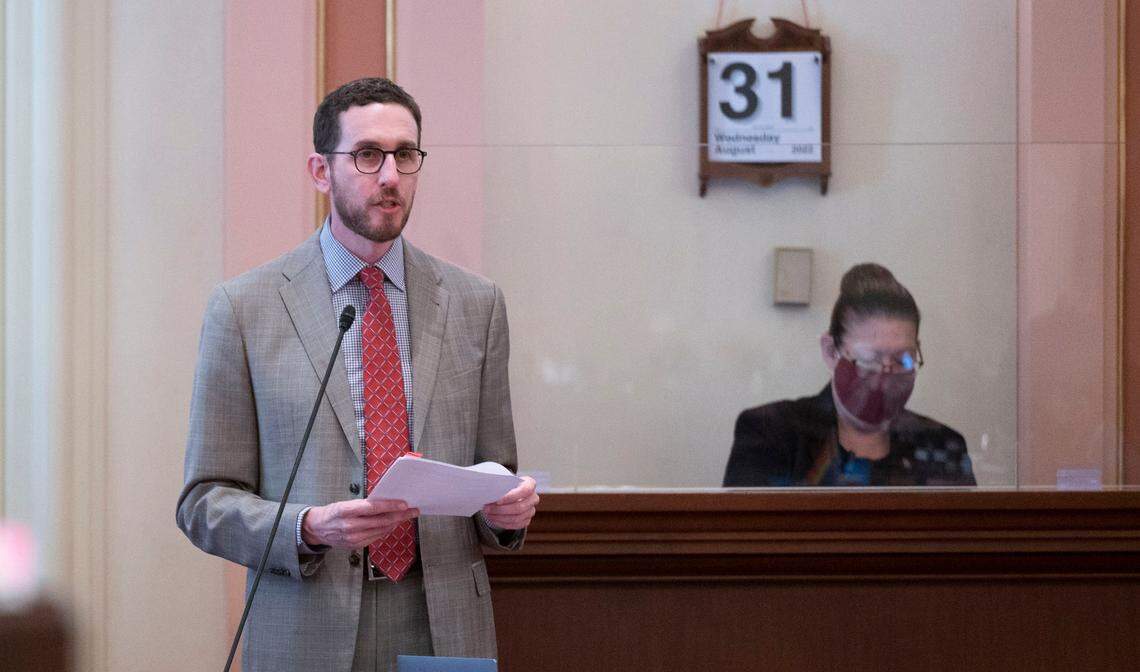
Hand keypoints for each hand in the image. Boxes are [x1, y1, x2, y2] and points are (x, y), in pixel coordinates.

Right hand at [302, 498, 418, 548]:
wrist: (317, 529)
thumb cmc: (333, 512)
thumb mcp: (346, 503)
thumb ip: (364, 505)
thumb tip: (387, 502)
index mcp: (346, 511)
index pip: (372, 508)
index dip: (390, 506)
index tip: (404, 504)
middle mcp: (350, 526)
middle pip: (381, 521)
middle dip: (400, 515)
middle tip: (413, 510)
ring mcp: (353, 538)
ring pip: (381, 530)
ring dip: (396, 522)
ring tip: (406, 516)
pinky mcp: (356, 546)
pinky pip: (376, 537)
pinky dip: (387, 530)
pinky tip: (393, 524)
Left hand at [482, 476, 537, 529]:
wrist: (508, 493)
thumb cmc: (505, 485)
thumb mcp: (503, 481)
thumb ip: (499, 485)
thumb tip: (490, 494)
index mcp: (530, 484)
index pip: (525, 490)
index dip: (512, 497)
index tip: (497, 501)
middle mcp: (533, 497)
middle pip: (520, 507)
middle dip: (501, 509)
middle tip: (487, 508)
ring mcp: (531, 510)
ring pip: (517, 518)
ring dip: (500, 517)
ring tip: (488, 514)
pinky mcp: (527, 520)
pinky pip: (516, 525)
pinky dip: (503, 523)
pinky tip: (494, 519)